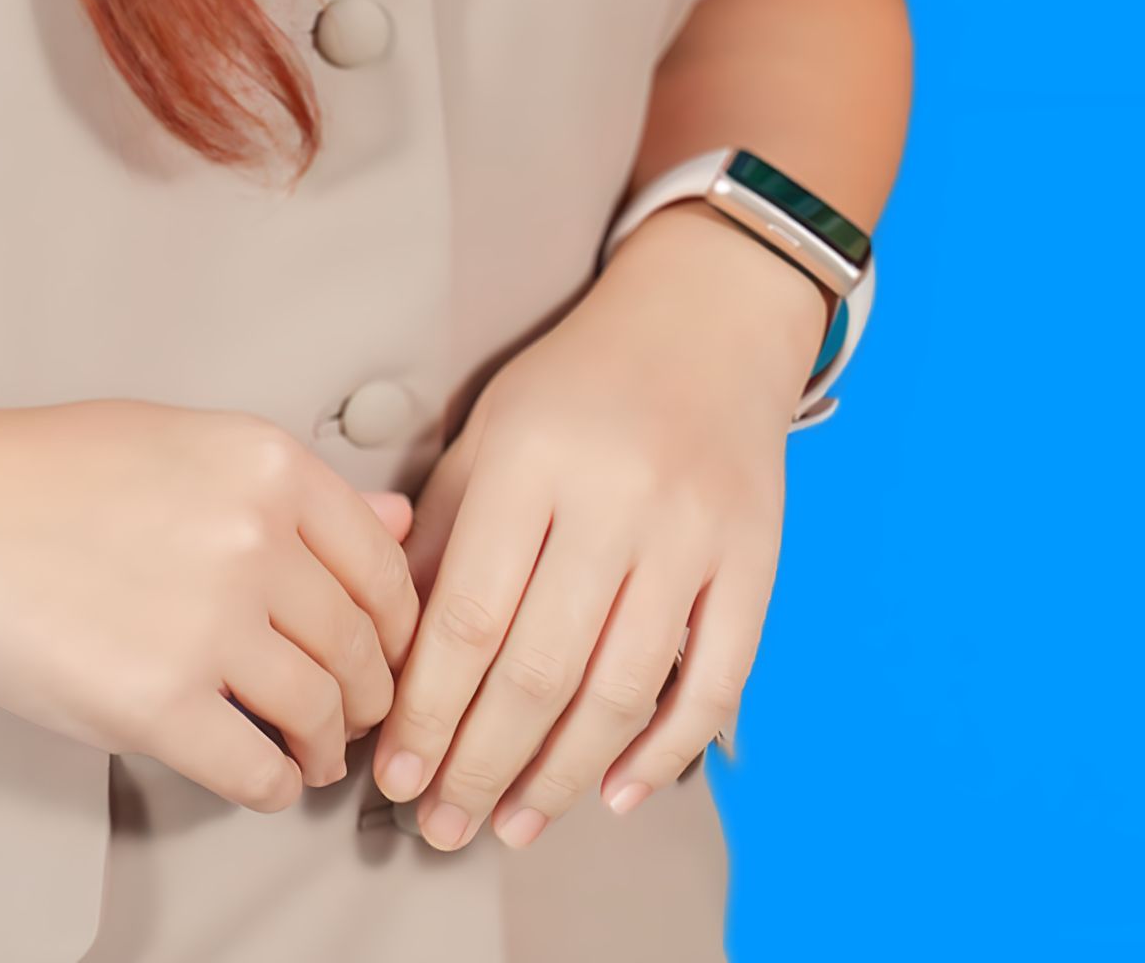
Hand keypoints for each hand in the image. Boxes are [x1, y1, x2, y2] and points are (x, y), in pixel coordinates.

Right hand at [0, 398, 418, 811]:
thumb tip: (398, 521)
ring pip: (320, 714)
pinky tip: (260, 775)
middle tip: (349, 715)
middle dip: (365, 695)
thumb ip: (295, 490)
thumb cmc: (47, 473)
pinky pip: (259, 772)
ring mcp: (208, 623)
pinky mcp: (158, 704)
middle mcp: (251, 538)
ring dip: (324, 749)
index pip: (384, 565)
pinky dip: (273, 786)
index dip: (395, 625)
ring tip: (308, 754)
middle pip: (360, 647)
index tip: (382, 652)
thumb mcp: (184, 442)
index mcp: (264, 465)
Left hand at [372, 207, 826, 849]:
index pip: (467, 615)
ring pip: (619, 690)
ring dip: (559, 777)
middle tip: (441, 825)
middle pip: (539, 668)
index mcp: (532, 459)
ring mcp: (693, 533)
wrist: (705, 319)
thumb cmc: (576, 383)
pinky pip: (712, 683)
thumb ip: (442, 528)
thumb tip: (389, 649)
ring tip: (511, 824)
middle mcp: (614, 498)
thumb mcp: (491, 428)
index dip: (427, 709)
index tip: (393, 774)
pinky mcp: (755, 562)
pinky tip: (614, 794)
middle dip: (481, 763)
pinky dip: (664, 752)